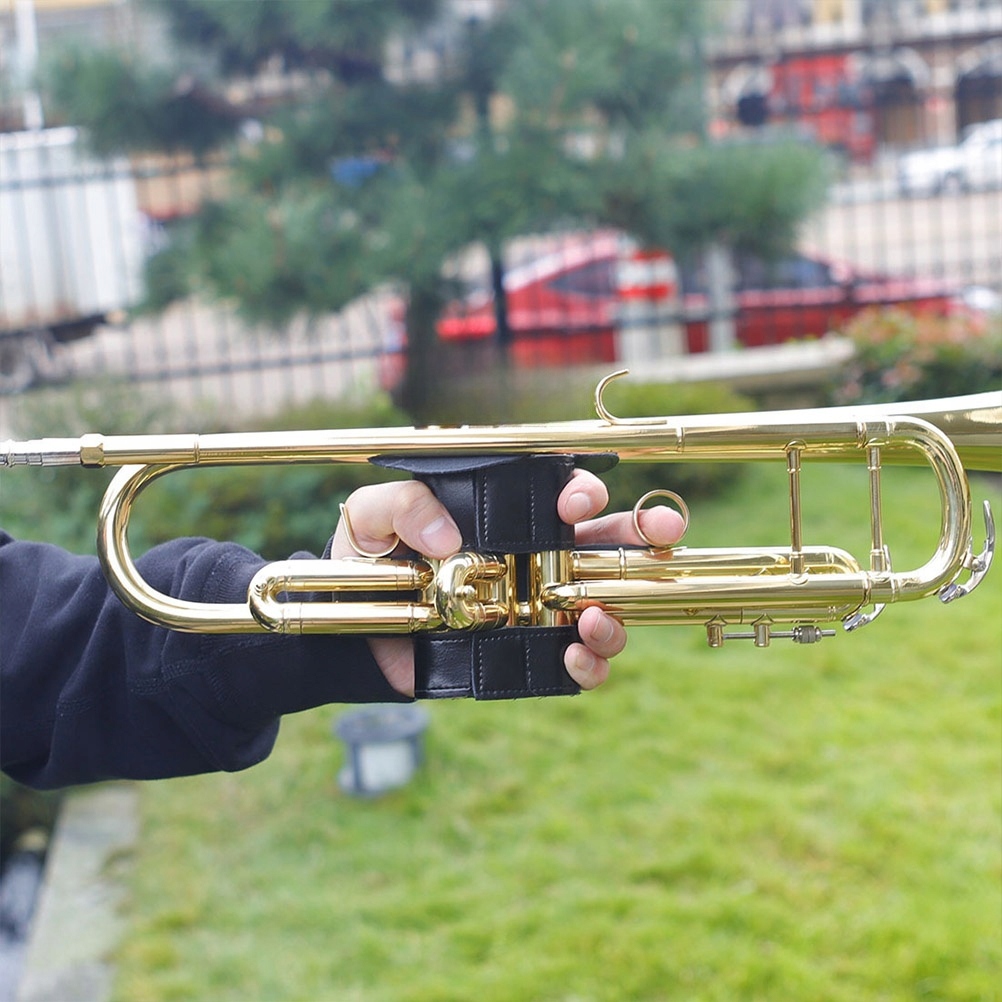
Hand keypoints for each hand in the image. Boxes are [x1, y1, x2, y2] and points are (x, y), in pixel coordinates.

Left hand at [331, 472, 685, 696]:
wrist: (348, 627)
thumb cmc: (365, 558)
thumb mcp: (370, 517)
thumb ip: (403, 506)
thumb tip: (450, 537)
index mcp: (506, 517)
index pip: (561, 496)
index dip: (581, 493)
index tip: (576, 504)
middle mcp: (532, 560)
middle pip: (604, 545)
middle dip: (642, 536)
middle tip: (666, 532)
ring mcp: (535, 609)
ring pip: (604, 606)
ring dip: (618, 609)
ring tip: (597, 615)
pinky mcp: (525, 656)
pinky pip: (577, 661)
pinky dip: (589, 662)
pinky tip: (577, 656)